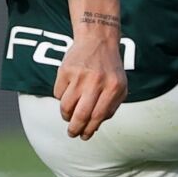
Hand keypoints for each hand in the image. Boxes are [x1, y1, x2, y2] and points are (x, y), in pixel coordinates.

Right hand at [55, 19, 127, 139]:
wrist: (97, 39)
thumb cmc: (109, 68)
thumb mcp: (119, 87)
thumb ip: (110, 107)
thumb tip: (94, 128)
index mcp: (113, 87)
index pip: (98, 116)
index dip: (89, 130)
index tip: (84, 136)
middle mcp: (96, 81)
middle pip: (81, 114)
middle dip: (74, 128)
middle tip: (72, 133)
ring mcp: (79, 75)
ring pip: (66, 106)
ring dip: (66, 115)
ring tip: (69, 115)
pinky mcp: (65, 70)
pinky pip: (58, 93)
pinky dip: (61, 97)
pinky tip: (68, 92)